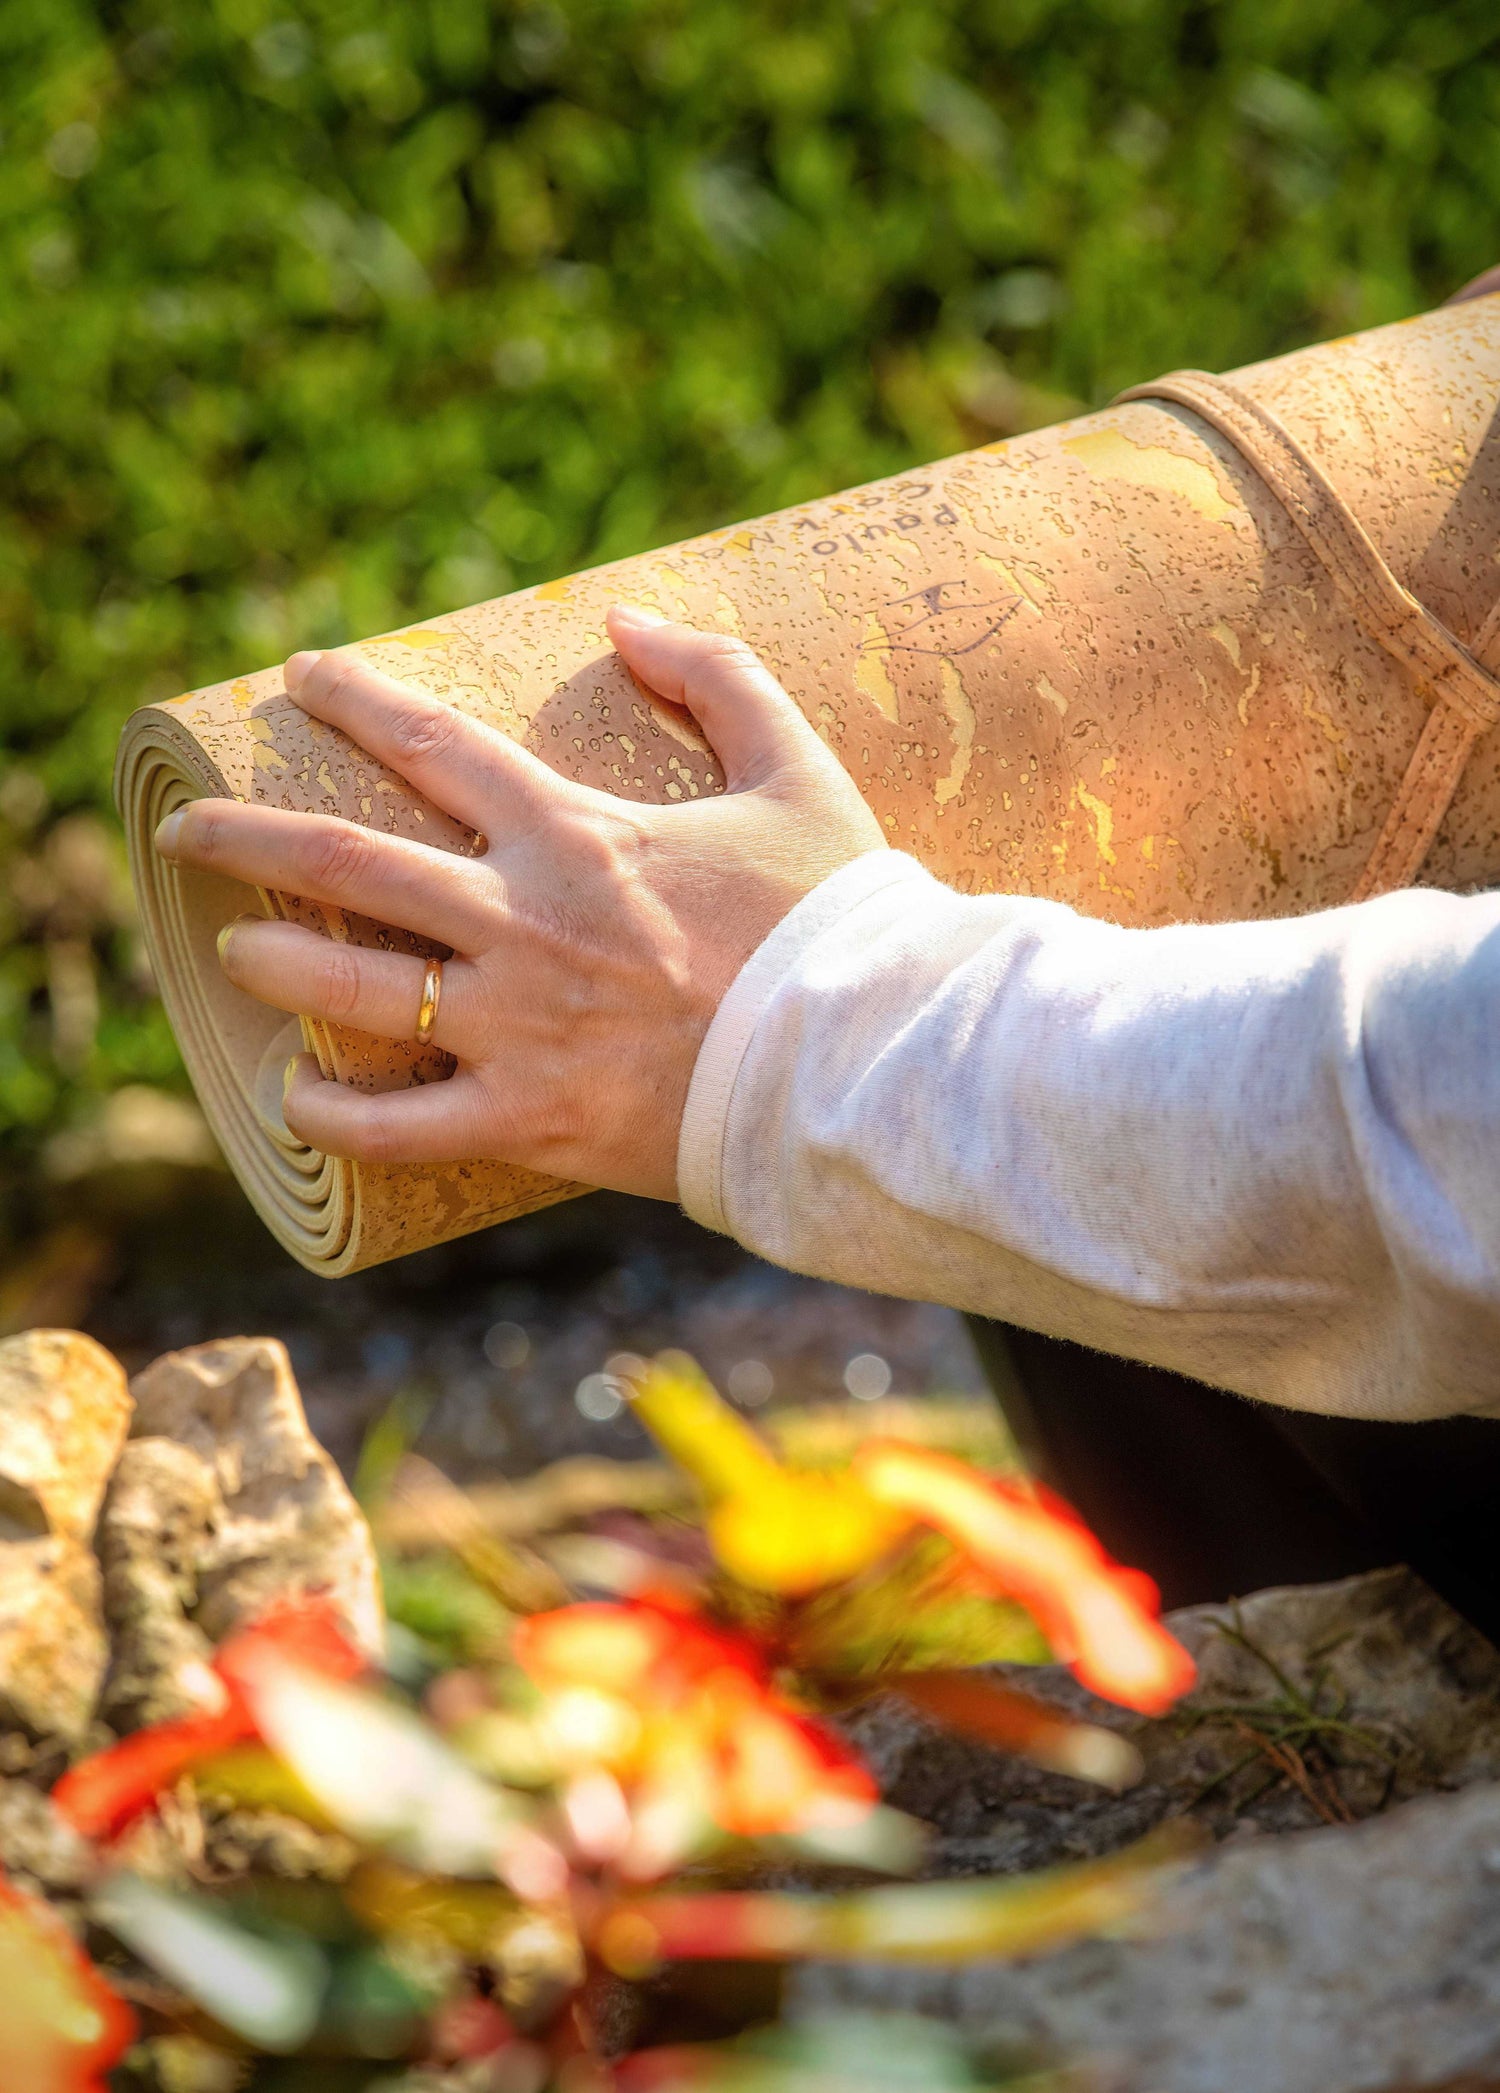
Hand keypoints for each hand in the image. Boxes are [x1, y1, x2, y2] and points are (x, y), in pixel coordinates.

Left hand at [154, 609, 885, 1199]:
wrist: (860, 1060)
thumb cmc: (834, 918)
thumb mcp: (797, 771)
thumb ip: (719, 677)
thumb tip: (628, 619)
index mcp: (575, 833)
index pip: (430, 744)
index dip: (352, 701)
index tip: (298, 679)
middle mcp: (523, 921)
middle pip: (346, 861)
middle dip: (247, 837)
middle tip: (190, 831)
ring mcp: (517, 1026)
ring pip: (352, 987)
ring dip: (271, 965)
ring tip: (229, 952)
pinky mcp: (532, 1121)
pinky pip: (400, 1128)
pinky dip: (333, 1115)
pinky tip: (295, 1099)